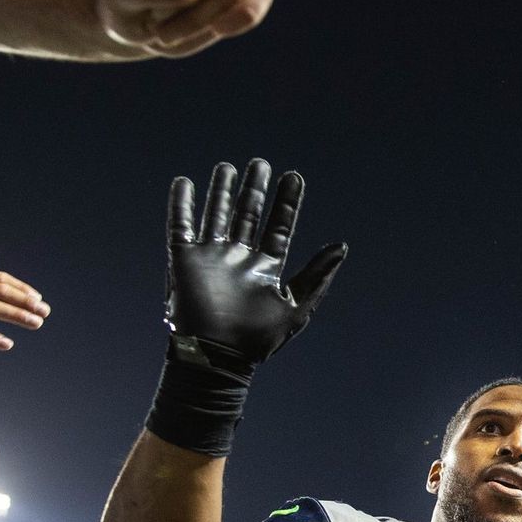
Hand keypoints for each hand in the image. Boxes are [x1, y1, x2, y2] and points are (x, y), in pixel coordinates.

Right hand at [166, 161, 347, 367]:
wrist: (215, 357)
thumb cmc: (257, 339)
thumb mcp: (296, 306)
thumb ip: (318, 276)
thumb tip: (341, 246)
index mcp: (265, 269)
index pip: (278, 228)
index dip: (286, 203)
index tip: (294, 177)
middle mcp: (238, 260)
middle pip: (248, 216)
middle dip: (255, 190)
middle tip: (261, 164)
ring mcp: (211, 259)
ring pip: (217, 216)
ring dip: (222, 192)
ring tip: (227, 167)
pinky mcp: (184, 262)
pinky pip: (180, 227)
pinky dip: (181, 205)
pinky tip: (184, 184)